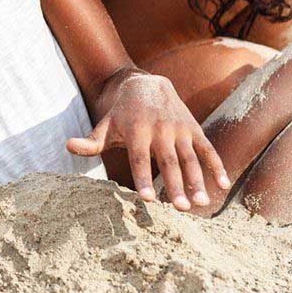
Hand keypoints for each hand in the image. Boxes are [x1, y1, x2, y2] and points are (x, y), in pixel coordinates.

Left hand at [68, 71, 228, 209]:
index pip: (139, 159)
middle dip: (176, 185)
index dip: (143, 179)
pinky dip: (217, 166)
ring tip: (202, 204)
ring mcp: (180, 129)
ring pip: (190, 158)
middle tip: (182, 210)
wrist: (148, 83)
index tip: (148, 199)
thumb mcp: (106, 124)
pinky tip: (223, 185)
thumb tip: (68, 146)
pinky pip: (207, 149)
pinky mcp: (194, 129)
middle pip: (168, 162)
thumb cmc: (123, 112)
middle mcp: (160, 130)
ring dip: (198, 181)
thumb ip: (91, 140)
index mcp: (137, 131)